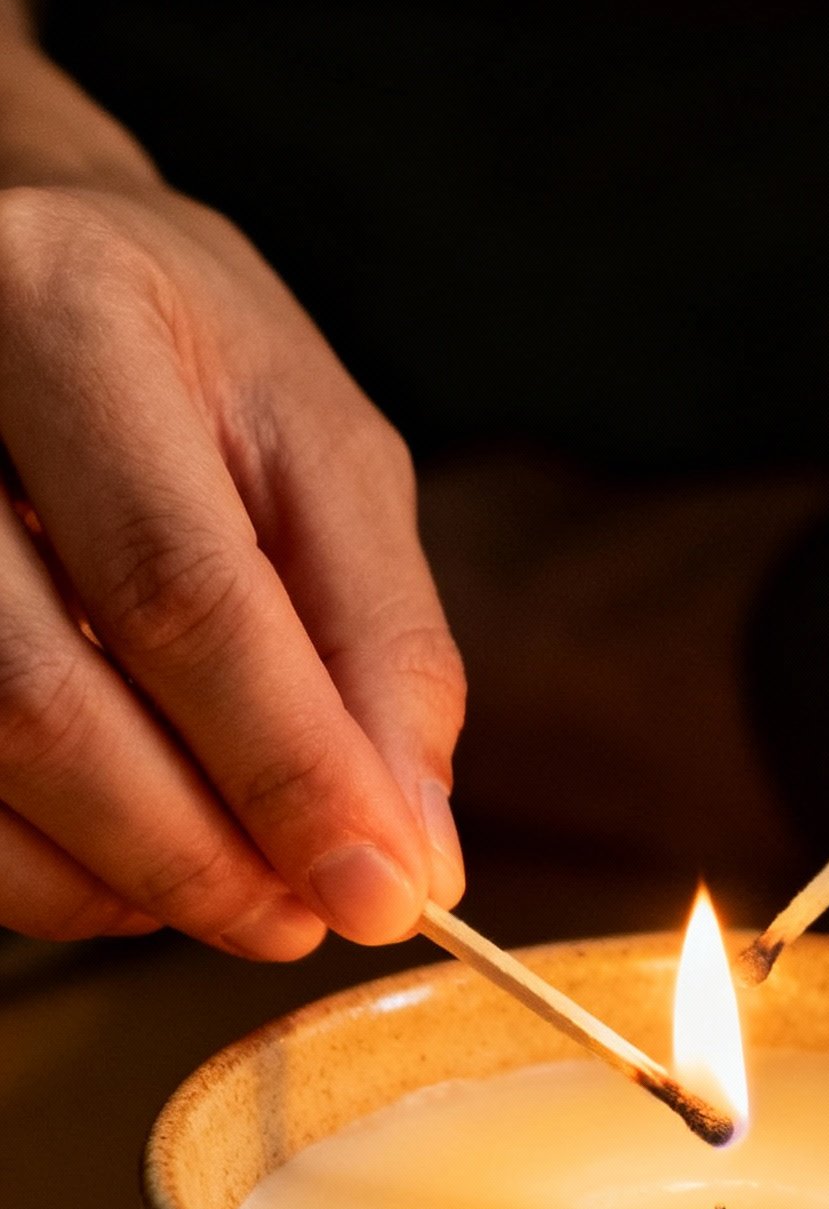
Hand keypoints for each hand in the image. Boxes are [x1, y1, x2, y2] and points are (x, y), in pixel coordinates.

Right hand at [0, 54, 464, 951]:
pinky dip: (46, 876)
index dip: (287, 768)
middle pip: (44, 699)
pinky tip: (128, 862)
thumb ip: (381, 647)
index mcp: (69, 316)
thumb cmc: (187, 368)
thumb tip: (410, 858)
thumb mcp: (324, 456)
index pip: (178, 590)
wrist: (19, 288)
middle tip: (303, 920)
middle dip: (198, 853)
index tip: (378, 892)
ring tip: (239, 892)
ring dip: (123, 879)